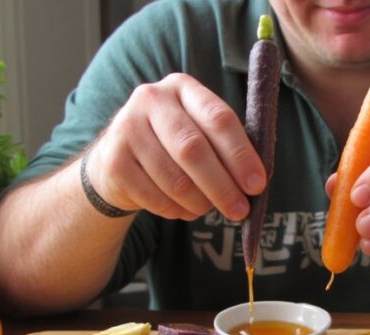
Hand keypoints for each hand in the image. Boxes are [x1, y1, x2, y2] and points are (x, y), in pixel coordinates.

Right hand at [87, 73, 265, 220]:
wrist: (118, 160)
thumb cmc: (173, 147)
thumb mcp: (199, 134)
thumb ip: (226, 150)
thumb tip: (255, 183)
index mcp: (183, 87)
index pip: (218, 118)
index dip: (241, 154)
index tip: (257, 184)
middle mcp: (151, 99)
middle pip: (193, 149)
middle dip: (222, 186)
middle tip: (240, 210)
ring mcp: (126, 128)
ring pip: (175, 179)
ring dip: (199, 203)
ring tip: (208, 210)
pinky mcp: (112, 161)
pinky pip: (154, 197)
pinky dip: (176, 211)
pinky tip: (182, 210)